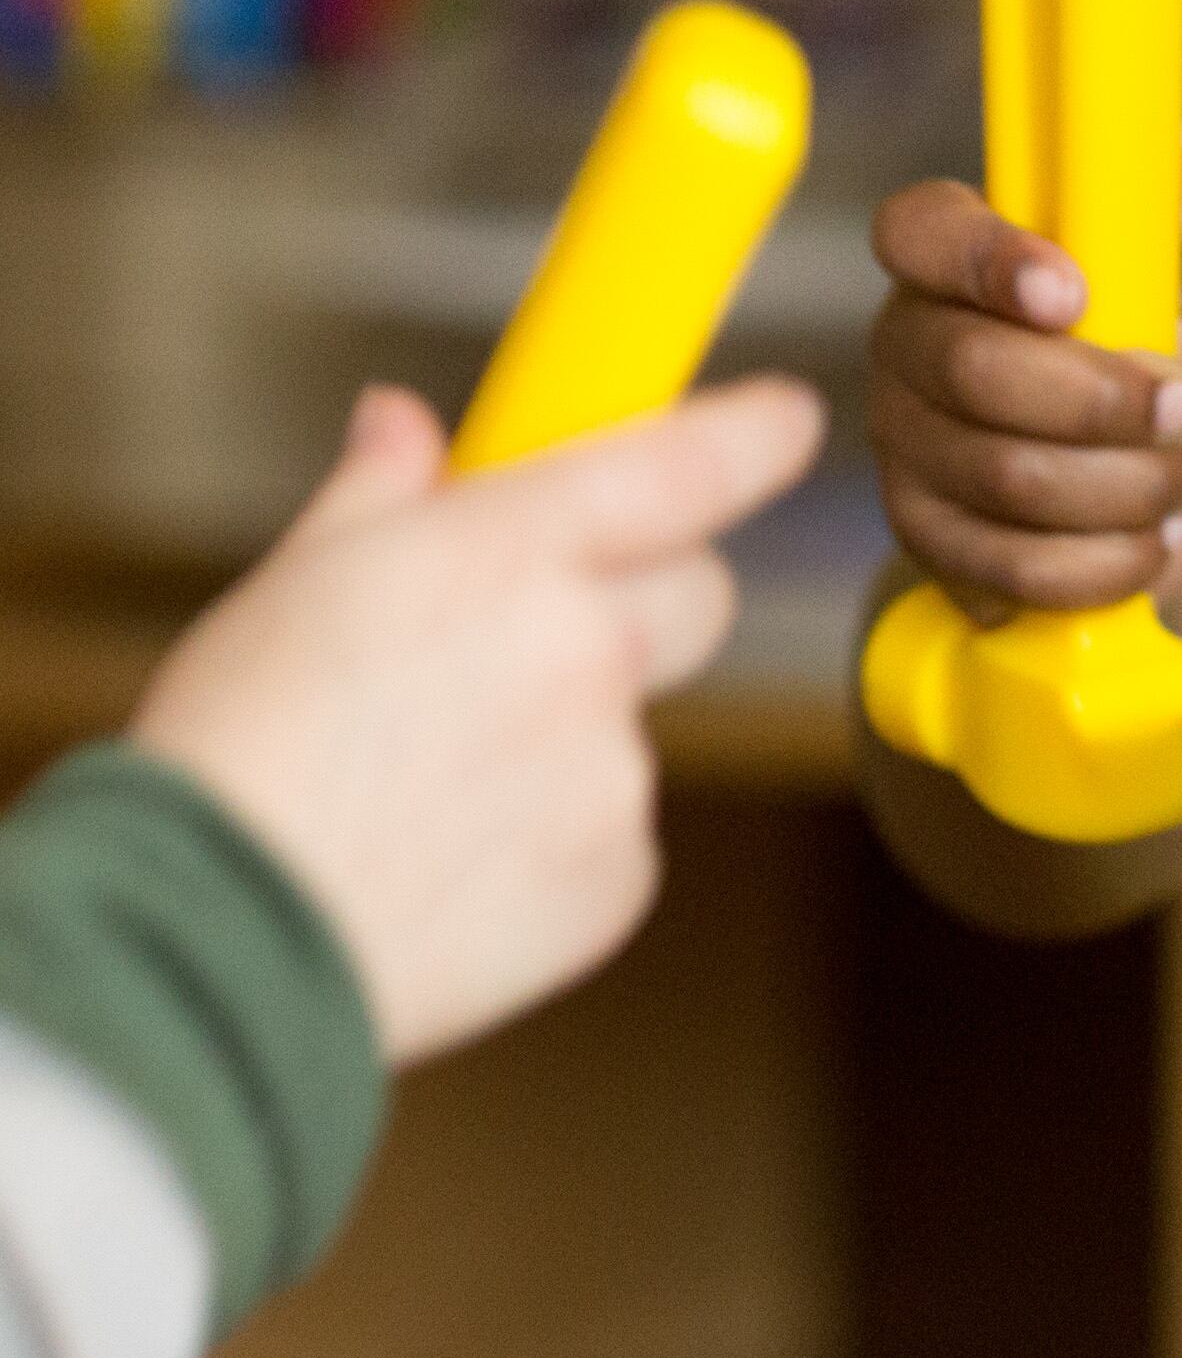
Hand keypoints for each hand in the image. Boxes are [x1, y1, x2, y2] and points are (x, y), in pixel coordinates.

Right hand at [132, 376, 826, 1063]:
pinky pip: (610, 835)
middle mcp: (589, 652)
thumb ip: (380, 495)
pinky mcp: (621, 878)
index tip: (786, 418)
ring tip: (422, 782)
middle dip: (646, 594)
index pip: (687, 465)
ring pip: (629, 726)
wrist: (220, 939)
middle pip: (698, 594)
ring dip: (562, 736)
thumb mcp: (294, 584)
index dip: (754, 434)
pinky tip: (444, 858)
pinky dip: (549, 838)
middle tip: (540, 624)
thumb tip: (406, 425)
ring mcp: (617, 773)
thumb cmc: (238, 747)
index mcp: (509, 552)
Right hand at [868, 110, 1181, 611]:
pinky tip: (1153, 539)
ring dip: (1126, 486)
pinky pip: (1011, 566)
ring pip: (1004, 478)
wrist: (1157, 499)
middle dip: (1104, 402)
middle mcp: (908, 345)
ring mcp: (906, 447)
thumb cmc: (1156, 368)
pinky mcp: (929, 541)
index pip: (921, 232)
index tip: (1073, 294)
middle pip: (973, 372)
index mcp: (954, 258)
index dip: (987, 260)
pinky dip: (1108, 561)